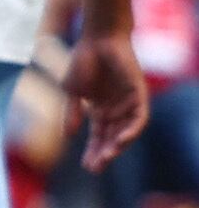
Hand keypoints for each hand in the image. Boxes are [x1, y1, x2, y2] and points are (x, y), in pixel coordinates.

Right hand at [68, 30, 149, 167]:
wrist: (97, 39)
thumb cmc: (82, 61)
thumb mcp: (72, 92)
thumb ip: (71, 113)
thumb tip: (67, 135)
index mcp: (101, 110)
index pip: (99, 136)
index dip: (93, 151)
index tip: (87, 167)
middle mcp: (116, 109)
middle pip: (112, 138)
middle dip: (104, 153)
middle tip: (95, 168)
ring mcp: (128, 103)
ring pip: (126, 132)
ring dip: (117, 146)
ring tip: (106, 157)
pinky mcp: (139, 95)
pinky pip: (140, 118)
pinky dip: (132, 131)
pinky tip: (122, 141)